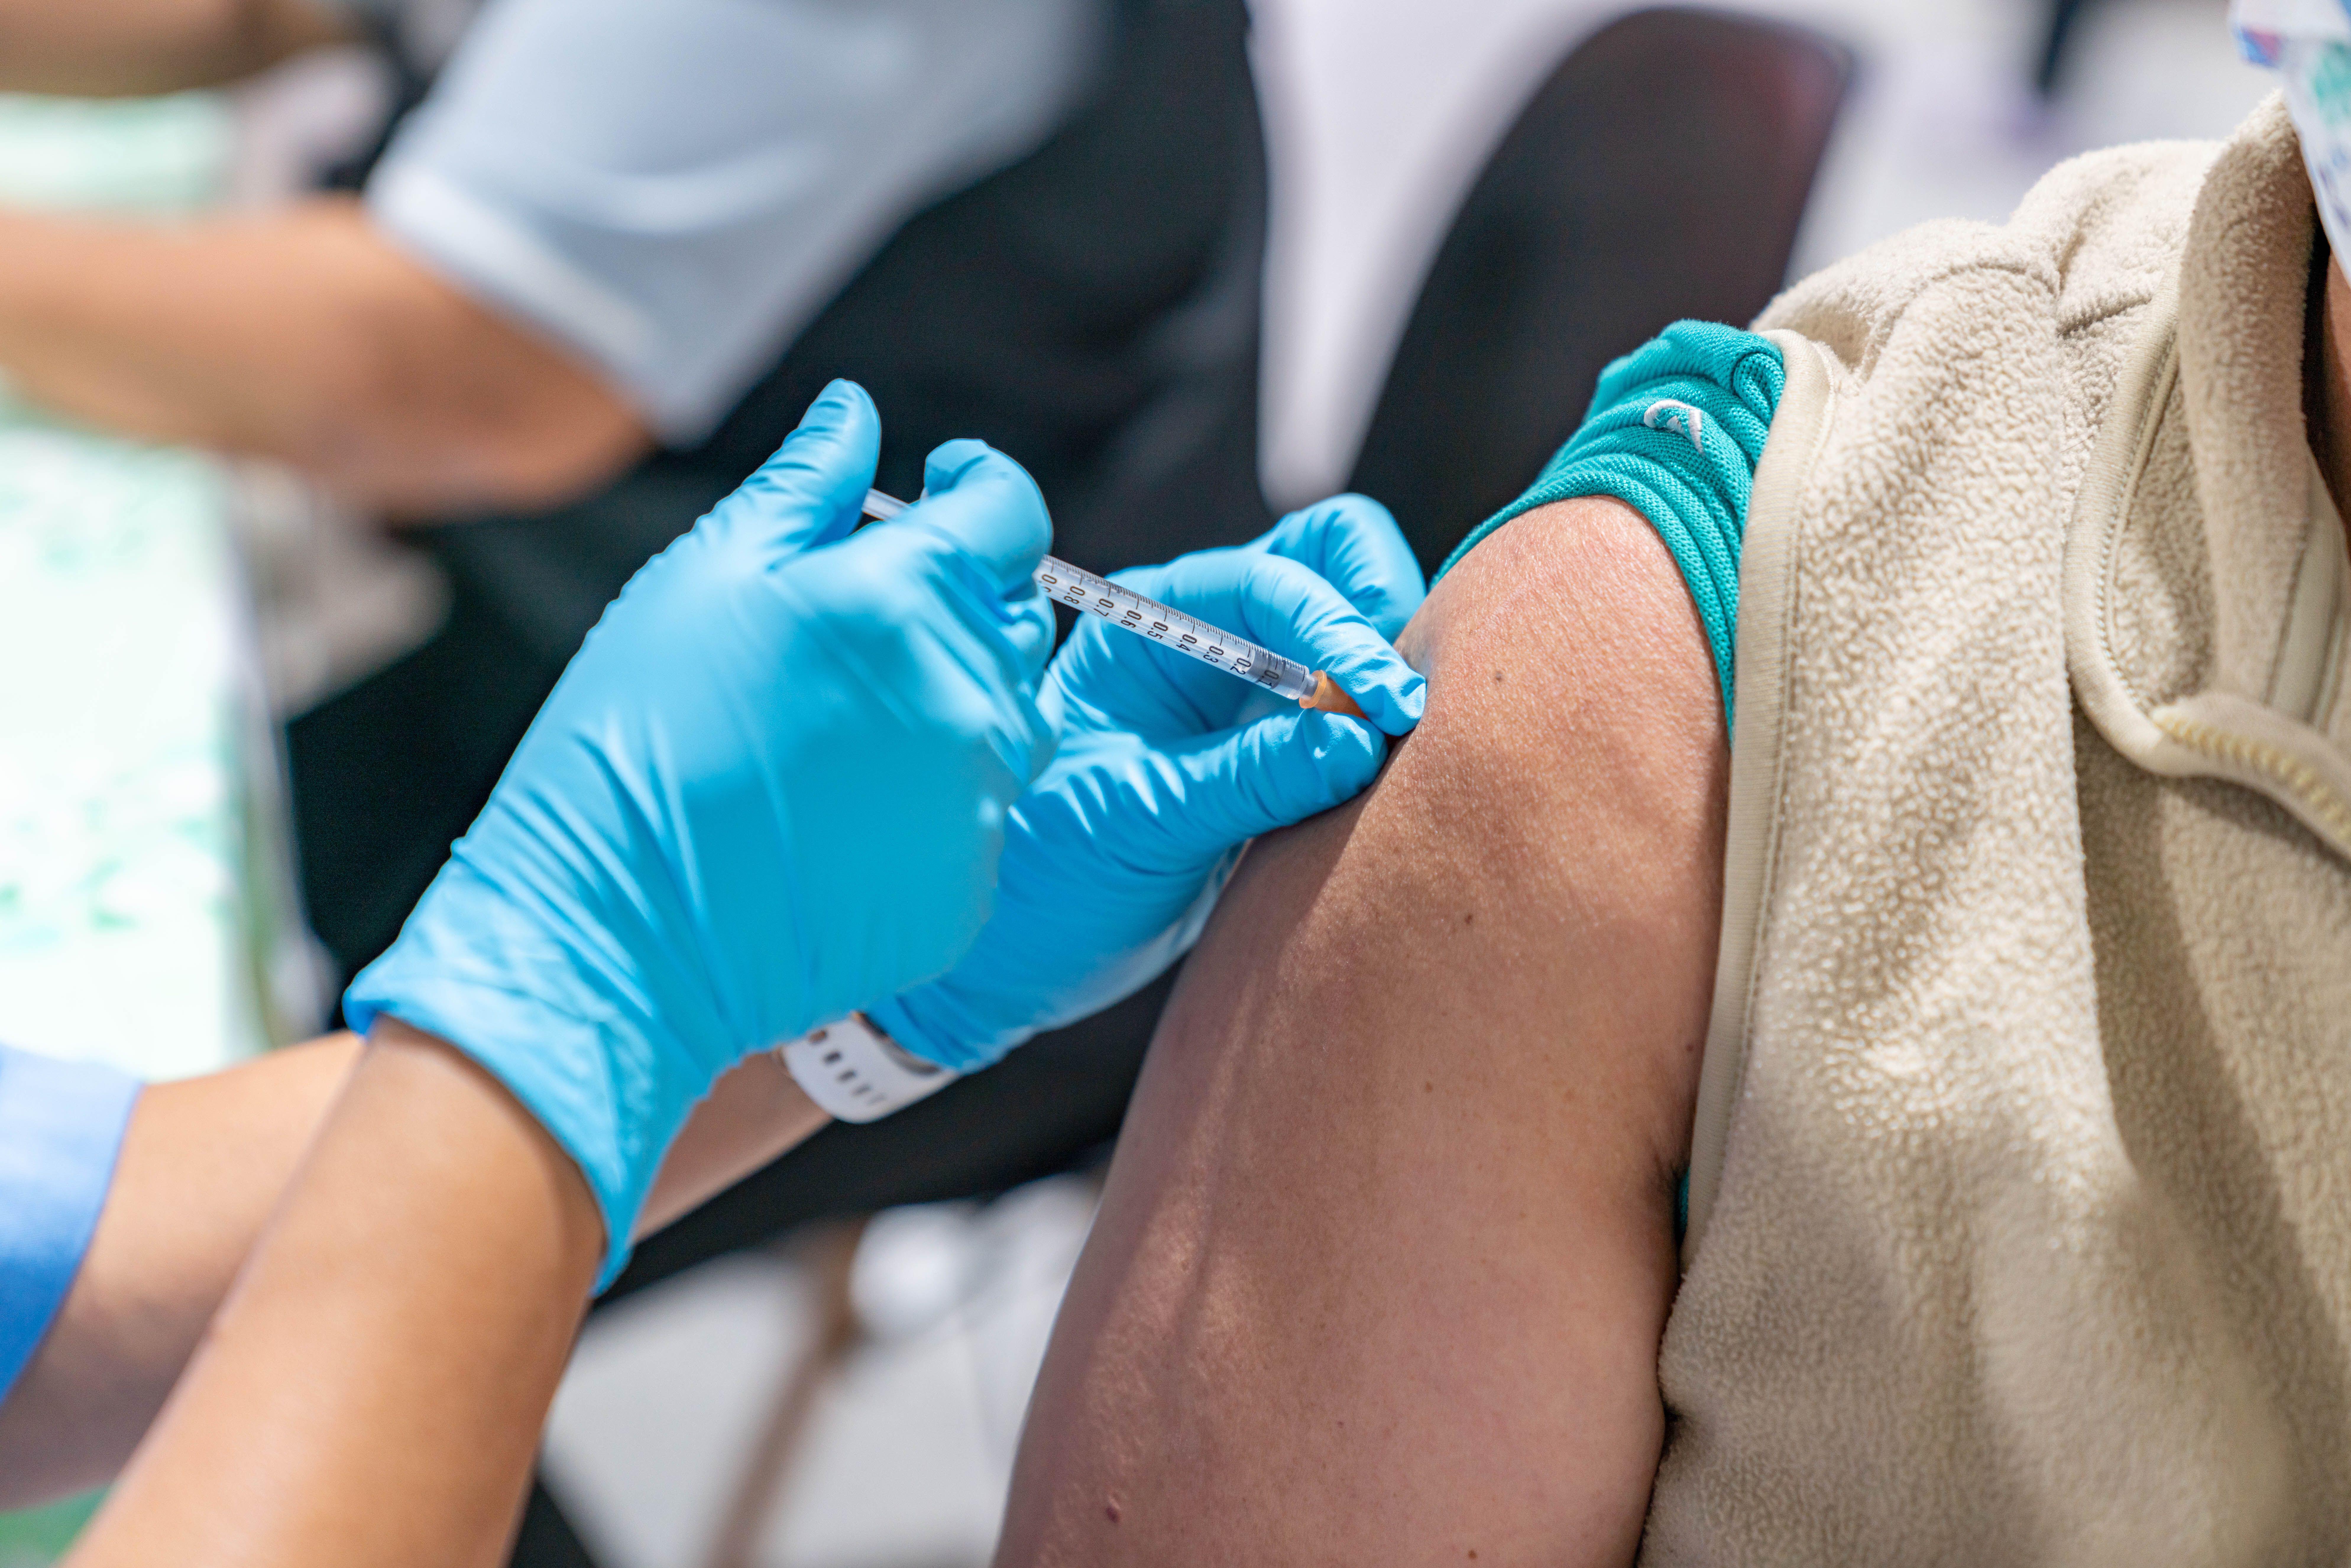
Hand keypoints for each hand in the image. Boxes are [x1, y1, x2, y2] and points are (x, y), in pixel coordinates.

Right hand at [345, 382, 1056, 1279]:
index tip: (948, 491)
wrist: (619, 928)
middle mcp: (965, 696)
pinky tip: (841, 813)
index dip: (983, 491)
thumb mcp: (706, 580)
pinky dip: (931, 796)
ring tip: (839, 730)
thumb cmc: (639, 739)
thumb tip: (857, 415)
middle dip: (960, 601)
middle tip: (860, 629)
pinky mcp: (969, 885)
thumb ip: (804, 487)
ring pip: (1005, 715)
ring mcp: (977, 800)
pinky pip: (979, 812)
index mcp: (905, 600)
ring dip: (947, 700)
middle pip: (1016, 616)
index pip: (1011, 514)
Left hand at [868, 494, 1426, 1071]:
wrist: (1023, 953)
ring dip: (1387, 667)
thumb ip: (1248, 778)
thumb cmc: (1050, 873)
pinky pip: (1351, 709)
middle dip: (1378, 605)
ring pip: (1350, 625)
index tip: (1385, 702)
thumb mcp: (1141, 820)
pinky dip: (1378, 725)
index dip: (1338, 630)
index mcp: (1152, 625)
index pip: (1270, 580)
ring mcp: (1246, 689)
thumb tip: (1358, 740)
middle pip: (1325, 558)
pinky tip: (1388, 772)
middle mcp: (1205, 636)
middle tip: (1399, 701)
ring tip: (1400, 740)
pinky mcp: (1277, 748)